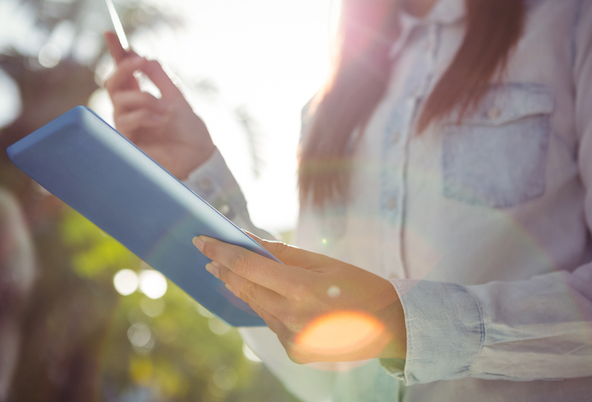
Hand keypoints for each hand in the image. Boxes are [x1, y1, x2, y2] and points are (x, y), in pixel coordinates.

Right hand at [104, 31, 214, 178]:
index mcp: (144, 96)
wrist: (198, 158)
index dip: (117, 53)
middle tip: (138, 62)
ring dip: (143, 99)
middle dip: (123, 68)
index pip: (125, 72)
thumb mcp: (178, 98)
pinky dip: (143, 115)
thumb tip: (142, 57)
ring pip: (119, 100)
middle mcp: (132, 109)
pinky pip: (125, 119)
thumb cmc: (190, 132)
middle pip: (112, 82)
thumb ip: (160, 78)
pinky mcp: (127, 141)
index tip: (110, 33)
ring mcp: (128, 124)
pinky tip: (160, 121)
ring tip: (165, 110)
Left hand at [192, 233, 406, 363]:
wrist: (389, 327)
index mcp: (303, 289)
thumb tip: (249, 242)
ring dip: (243, 287)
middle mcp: (292, 318)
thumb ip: (284, 254)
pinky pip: (271, 322)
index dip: (221, 252)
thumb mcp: (325, 263)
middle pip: (245, 288)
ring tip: (230, 271)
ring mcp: (292, 339)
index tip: (202, 240)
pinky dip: (267, 306)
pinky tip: (269, 295)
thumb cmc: (360, 286)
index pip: (248, 266)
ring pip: (256, 306)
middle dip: (224, 269)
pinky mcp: (294, 351)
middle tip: (208, 255)